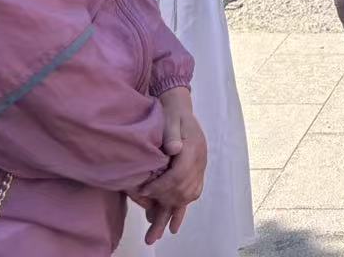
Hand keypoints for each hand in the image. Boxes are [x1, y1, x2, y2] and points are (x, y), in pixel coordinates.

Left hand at [137, 88, 206, 240]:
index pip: (178, 175)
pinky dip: (182, 209)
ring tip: (155, 235)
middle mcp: (199, 160)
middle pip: (184, 191)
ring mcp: (199, 167)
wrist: (180, 107)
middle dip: (164, 208)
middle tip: (148, 225)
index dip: (161, 187)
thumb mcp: (170, 118)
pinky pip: (192, 193)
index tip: (143, 192)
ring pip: (188, 197)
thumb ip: (172, 132)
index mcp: (193, 148)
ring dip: (172, 216)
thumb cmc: (171, 113)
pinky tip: (173, 224)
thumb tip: (174, 148)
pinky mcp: (195, 171)